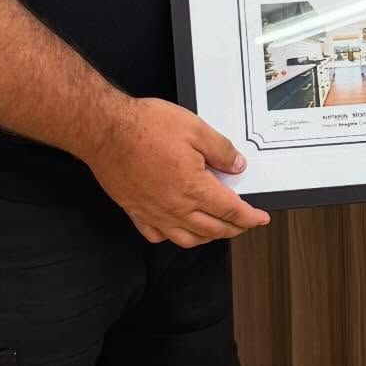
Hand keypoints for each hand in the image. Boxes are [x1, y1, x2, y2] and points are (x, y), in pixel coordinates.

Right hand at [87, 97, 269, 246]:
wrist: (104, 130)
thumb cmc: (145, 127)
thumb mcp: (194, 128)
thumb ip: (220, 150)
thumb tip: (237, 166)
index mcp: (194, 188)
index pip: (231, 210)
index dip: (250, 217)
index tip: (261, 218)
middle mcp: (175, 207)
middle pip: (213, 229)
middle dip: (234, 229)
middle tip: (245, 223)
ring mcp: (154, 212)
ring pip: (187, 239)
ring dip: (208, 237)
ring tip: (217, 229)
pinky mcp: (135, 210)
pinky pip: (157, 235)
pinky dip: (172, 237)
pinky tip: (177, 228)